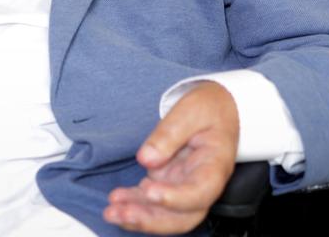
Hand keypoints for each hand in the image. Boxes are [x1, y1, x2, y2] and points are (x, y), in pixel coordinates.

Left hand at [105, 81, 239, 233]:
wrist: (216, 109)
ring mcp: (184, 186)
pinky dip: (134, 205)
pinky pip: (153, 202)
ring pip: (166, 215)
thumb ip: (169, 134)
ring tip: (112, 212)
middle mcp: (201, 184)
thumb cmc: (209, 108)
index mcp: (215, 166)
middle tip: (121, 213)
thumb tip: (147, 159)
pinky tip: (116, 203)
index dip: (175, 198)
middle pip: (182, 216)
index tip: (149, 190)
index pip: (200, 192)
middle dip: (151, 219)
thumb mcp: (191, 110)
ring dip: (138, 217)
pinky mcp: (169, 183)